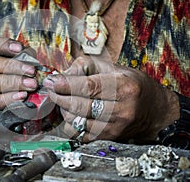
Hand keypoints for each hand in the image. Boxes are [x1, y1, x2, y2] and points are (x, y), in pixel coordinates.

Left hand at [43, 57, 179, 142]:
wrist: (152, 110)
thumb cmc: (131, 85)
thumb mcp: (113, 68)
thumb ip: (86, 66)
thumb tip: (62, 74)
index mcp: (123, 87)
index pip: (88, 87)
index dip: (66, 85)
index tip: (51, 82)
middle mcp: (120, 109)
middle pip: (80, 106)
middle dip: (59, 97)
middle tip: (52, 90)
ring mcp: (114, 127)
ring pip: (77, 122)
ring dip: (64, 110)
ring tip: (65, 101)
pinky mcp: (108, 138)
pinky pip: (80, 134)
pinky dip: (71, 124)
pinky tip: (72, 114)